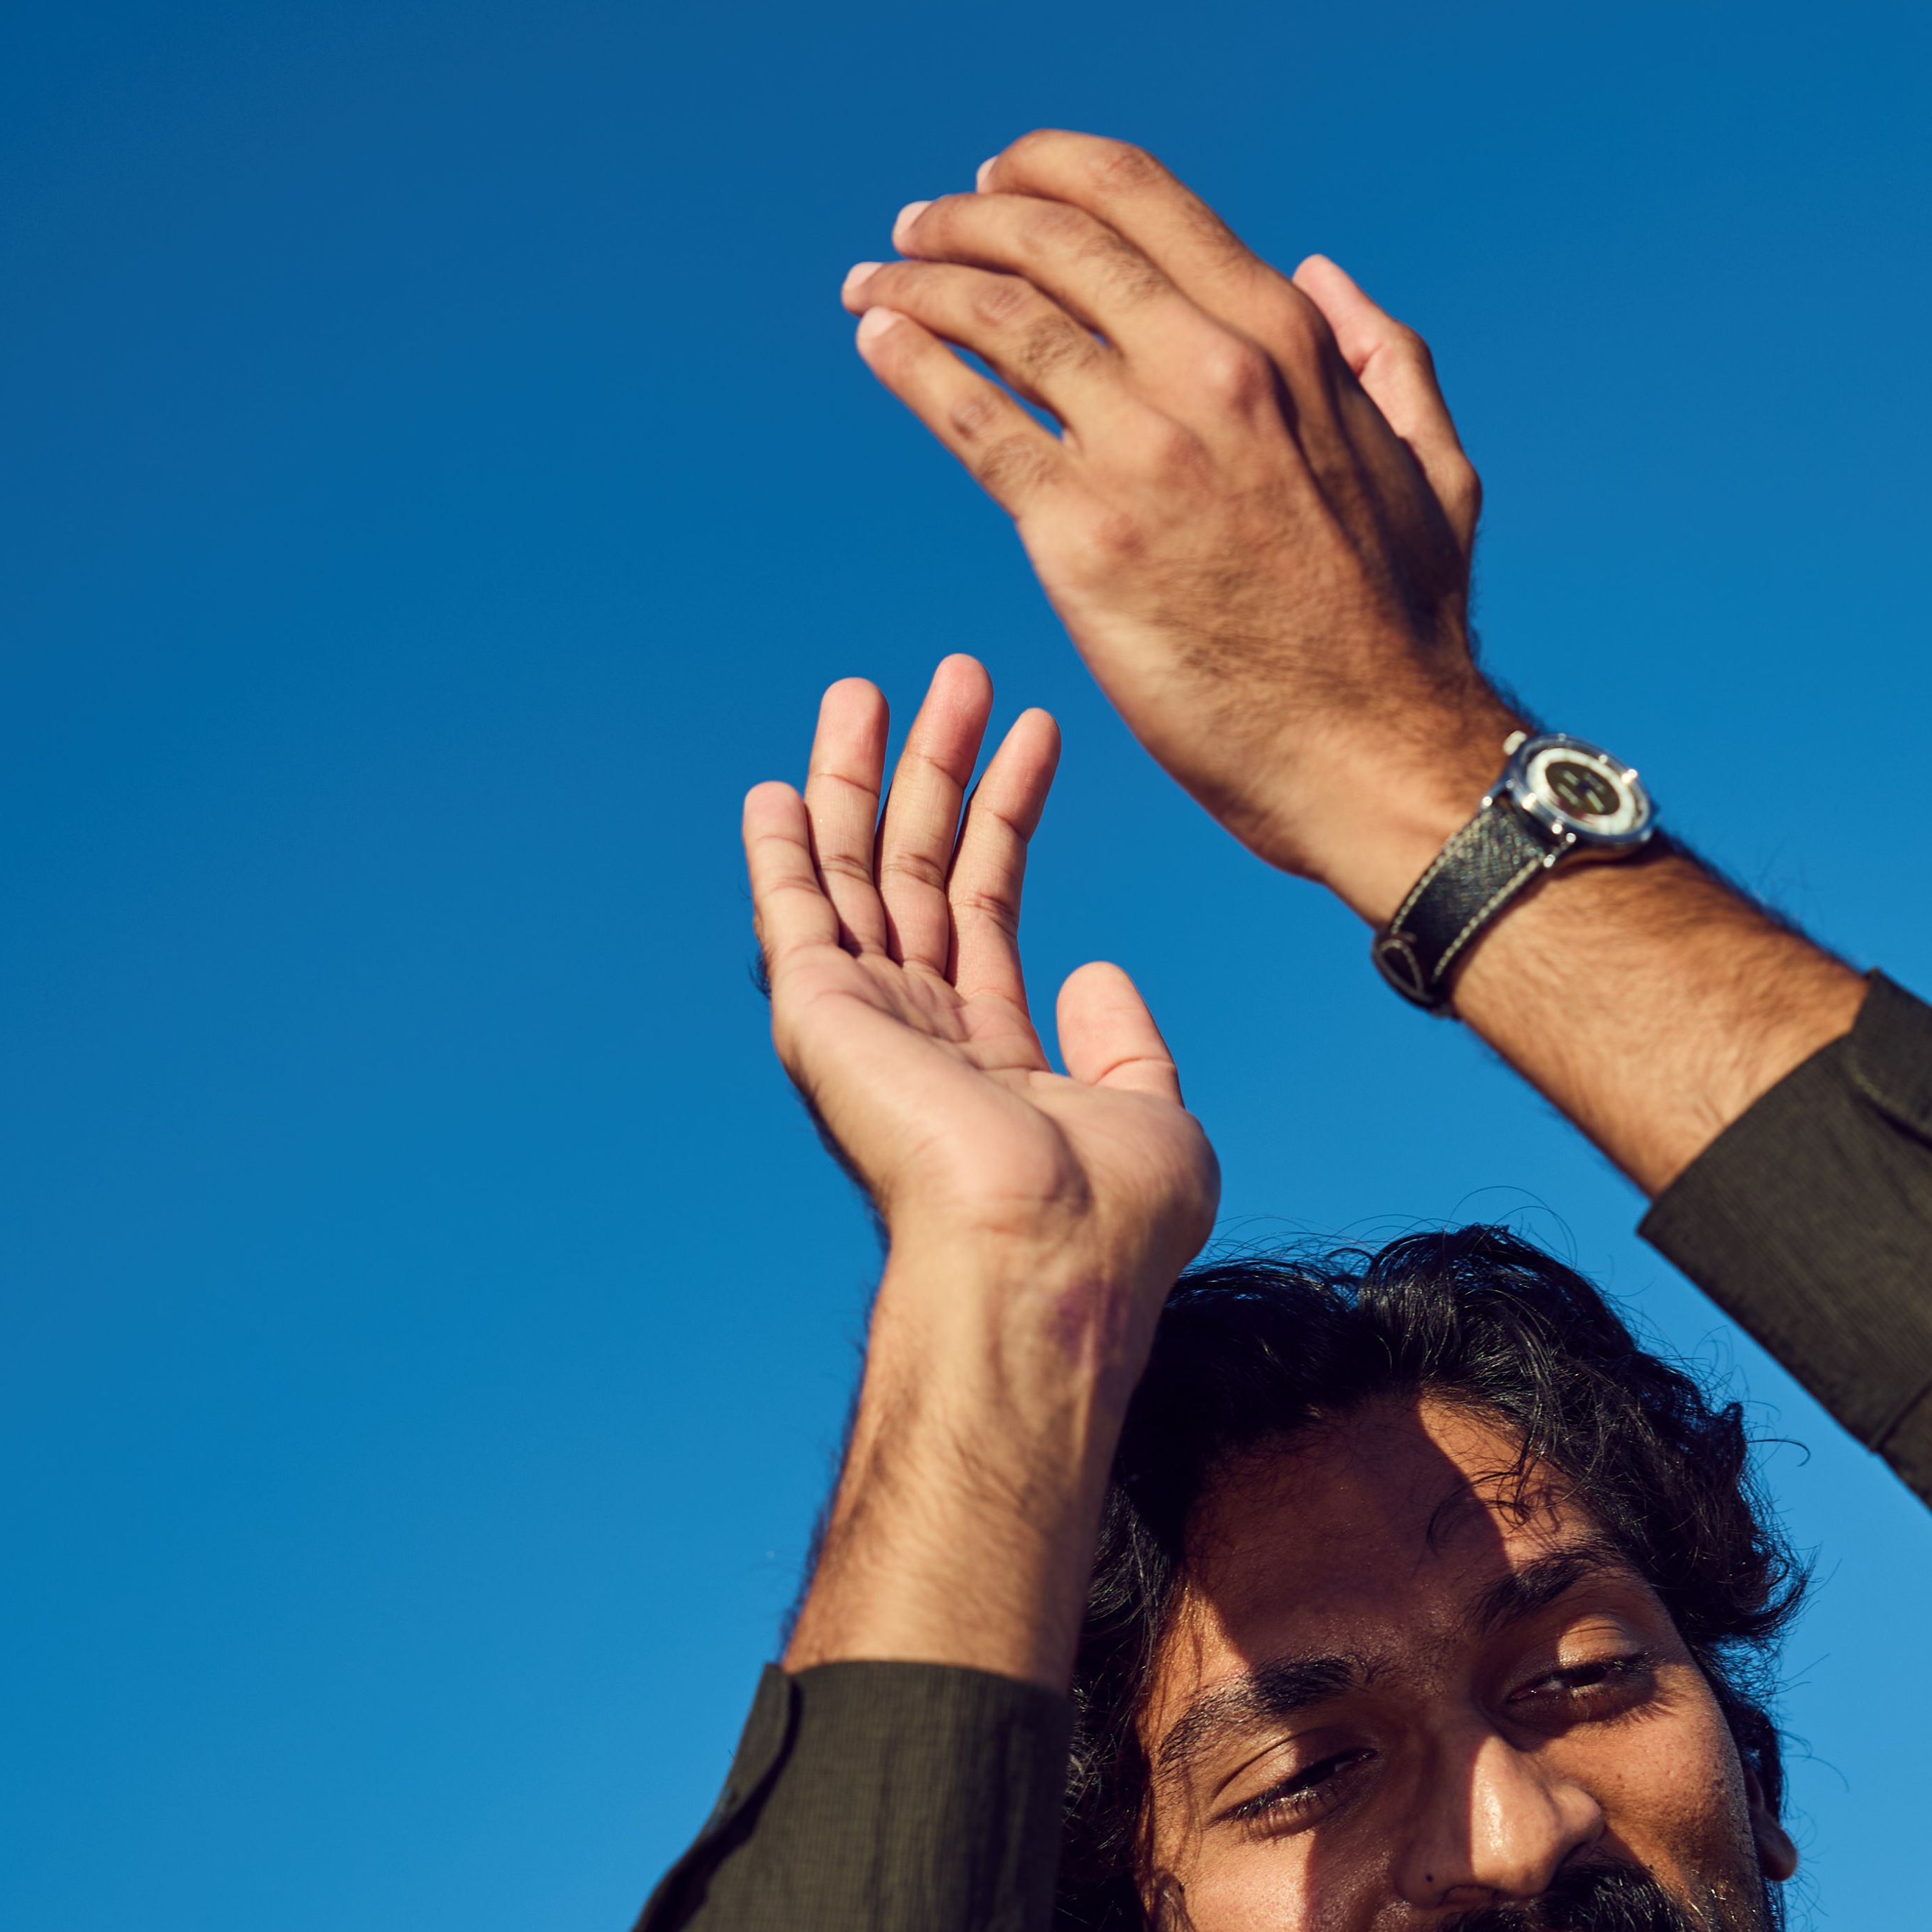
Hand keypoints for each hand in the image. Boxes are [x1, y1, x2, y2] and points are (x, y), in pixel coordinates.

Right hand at [745, 651, 1216, 1342]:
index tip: (1037, 730)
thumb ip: (1126, 1046)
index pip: (990, 910)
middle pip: (917, 876)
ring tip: (871, 689)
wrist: (1045, 1255)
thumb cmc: (1111, 1222)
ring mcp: (866, 1028)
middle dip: (937, 771)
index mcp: (990, 1061)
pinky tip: (778, 789)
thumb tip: (1098, 972)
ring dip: (861, 780)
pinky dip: (781, 855)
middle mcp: (918, 1039)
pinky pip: (793, 918)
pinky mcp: (822, 1018)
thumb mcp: (1152, 1115)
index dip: (1011, 814)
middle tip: (956, 676)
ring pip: (855, 876)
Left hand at [839, 137, 1511, 915]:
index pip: (1135, 199)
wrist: (1377, 757)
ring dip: (917, 287)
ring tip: (872, 290)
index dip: (1049, 172)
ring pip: (998, 321)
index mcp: (1284, 338)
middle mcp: (1208, 368)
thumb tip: (1323, 274)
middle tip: (916, 231)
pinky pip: (973, 423)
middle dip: (965, 221)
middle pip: (1049, 242)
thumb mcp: (1432, 466)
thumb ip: (1384, 357)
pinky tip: (878, 346)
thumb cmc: (1407, 634)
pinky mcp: (1085, 538)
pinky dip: (912, 367)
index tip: (998, 184)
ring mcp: (1143, 449)